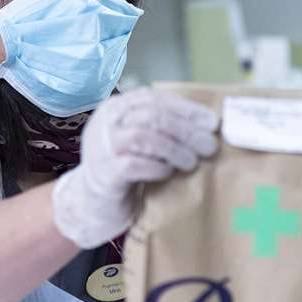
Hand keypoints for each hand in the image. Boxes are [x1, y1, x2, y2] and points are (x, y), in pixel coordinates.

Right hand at [52, 89, 219, 248]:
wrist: (90, 203)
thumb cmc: (122, 169)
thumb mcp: (137, 140)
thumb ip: (160, 127)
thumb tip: (205, 125)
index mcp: (115, 108)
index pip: (153, 98)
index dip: (185, 108)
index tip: (211, 122)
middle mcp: (106, 123)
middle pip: (152, 116)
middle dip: (186, 130)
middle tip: (208, 146)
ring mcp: (102, 147)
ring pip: (144, 137)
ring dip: (174, 149)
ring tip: (191, 161)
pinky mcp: (104, 173)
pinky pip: (135, 164)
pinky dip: (157, 167)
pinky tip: (167, 172)